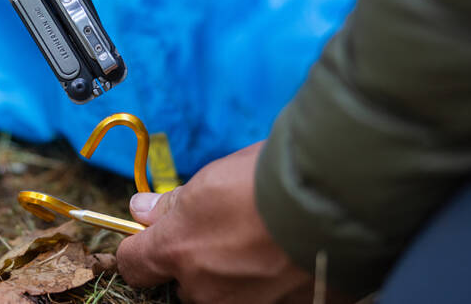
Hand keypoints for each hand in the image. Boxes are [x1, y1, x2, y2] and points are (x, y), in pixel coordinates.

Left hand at [117, 143, 312, 303]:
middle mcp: (204, 291)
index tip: (154, 234)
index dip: (142, 247)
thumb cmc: (268, 180)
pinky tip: (288, 256)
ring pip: (223, 296)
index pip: (134, 264)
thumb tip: (141, 209)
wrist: (336, 199)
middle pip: (183, 284)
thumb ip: (172, 204)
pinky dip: (270, 284)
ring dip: (235, 275)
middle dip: (197, 261)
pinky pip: (264, 300)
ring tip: (265, 241)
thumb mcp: (211, 179)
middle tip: (228, 229)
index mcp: (176, 252)